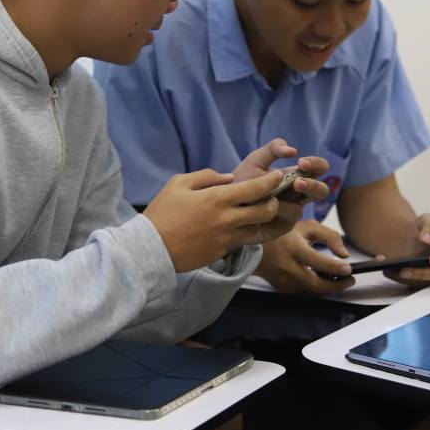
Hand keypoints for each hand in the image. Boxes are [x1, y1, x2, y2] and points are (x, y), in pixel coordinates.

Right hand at [144, 168, 291, 271]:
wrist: (151, 248)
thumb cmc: (163, 212)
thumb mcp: (178, 183)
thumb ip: (206, 176)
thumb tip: (228, 177)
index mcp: (218, 198)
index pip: (257, 188)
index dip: (272, 181)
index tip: (278, 176)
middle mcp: (228, 219)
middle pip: (267, 211)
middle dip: (273, 203)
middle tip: (268, 198)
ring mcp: (227, 238)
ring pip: (258, 229)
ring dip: (259, 221)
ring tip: (251, 214)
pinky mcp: (222, 252)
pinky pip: (241, 241)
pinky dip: (242, 233)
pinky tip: (232, 228)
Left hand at [231, 138, 330, 239]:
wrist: (224, 203)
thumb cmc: (244, 178)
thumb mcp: (256, 160)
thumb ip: (273, 149)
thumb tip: (293, 150)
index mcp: (298, 175)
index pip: (319, 168)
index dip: (316, 165)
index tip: (301, 163)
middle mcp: (299, 195)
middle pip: (322, 191)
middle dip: (312, 186)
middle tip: (296, 182)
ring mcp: (291, 213)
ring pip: (300, 210)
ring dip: (286, 203)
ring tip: (270, 197)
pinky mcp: (281, 227)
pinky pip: (285, 223)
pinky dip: (274, 215)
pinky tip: (261, 209)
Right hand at [254, 219, 356, 295]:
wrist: (256, 249)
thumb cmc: (284, 235)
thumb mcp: (307, 227)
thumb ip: (330, 237)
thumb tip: (344, 255)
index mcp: (294, 249)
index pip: (318, 262)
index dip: (335, 267)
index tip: (348, 269)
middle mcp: (288, 267)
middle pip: (316, 285)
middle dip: (336, 286)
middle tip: (349, 280)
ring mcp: (284, 281)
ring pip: (312, 292)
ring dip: (328, 288)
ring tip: (338, 280)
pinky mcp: (283, 290)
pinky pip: (305, 293)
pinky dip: (316, 289)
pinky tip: (323, 281)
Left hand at [383, 214, 429, 288]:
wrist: (411, 237)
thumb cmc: (426, 229)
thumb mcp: (428, 220)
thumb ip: (429, 226)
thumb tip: (426, 239)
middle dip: (420, 274)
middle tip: (404, 271)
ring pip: (421, 282)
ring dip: (404, 277)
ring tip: (390, 268)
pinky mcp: (419, 282)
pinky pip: (408, 283)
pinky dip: (394, 275)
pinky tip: (384, 267)